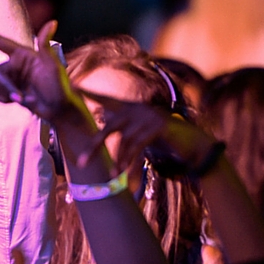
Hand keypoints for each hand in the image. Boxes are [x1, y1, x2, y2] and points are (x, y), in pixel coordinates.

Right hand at [0, 21, 82, 120]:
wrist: (59, 109)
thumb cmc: (59, 85)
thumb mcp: (51, 64)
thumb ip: (45, 45)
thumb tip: (53, 22)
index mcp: (22, 54)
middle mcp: (16, 64)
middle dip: (5, 85)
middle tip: (19, 97)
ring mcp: (13, 78)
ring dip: (7, 93)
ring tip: (23, 100)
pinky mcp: (12, 92)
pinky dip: (6, 99)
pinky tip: (21, 102)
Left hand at [75, 91, 214, 169]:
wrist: (191, 143)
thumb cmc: (162, 139)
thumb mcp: (139, 133)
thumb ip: (122, 130)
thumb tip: (102, 126)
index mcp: (131, 108)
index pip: (106, 99)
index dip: (90, 93)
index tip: (73, 87)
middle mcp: (138, 109)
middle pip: (110, 127)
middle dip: (94, 146)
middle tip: (80, 163)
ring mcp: (149, 116)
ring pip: (125, 140)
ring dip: (117, 160)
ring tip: (110, 176)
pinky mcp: (159, 126)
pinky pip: (138, 145)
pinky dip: (129, 160)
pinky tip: (122, 173)